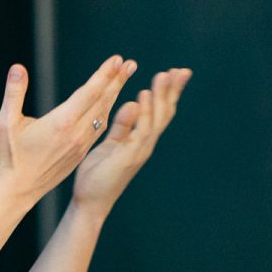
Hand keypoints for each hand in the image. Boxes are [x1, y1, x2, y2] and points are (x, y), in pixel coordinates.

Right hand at [0, 55, 136, 203]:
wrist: (20, 188)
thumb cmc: (11, 155)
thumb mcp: (6, 122)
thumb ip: (14, 93)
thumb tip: (17, 67)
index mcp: (61, 123)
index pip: (89, 93)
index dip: (104, 75)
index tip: (117, 59)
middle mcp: (77, 133)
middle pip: (102, 101)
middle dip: (117, 80)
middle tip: (130, 64)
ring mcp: (81, 144)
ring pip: (103, 114)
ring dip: (114, 95)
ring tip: (123, 78)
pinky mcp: (81, 152)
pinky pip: (99, 128)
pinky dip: (107, 112)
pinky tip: (109, 104)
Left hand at [72, 67, 192, 218]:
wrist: (89, 201)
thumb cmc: (98, 174)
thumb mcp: (111, 143)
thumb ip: (122, 125)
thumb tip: (133, 103)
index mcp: (141, 140)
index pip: (159, 112)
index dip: (168, 93)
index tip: (175, 73)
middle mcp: (145, 144)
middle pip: (164, 113)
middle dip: (173, 92)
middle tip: (181, 70)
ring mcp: (139, 151)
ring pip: (156, 120)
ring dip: (160, 97)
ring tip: (163, 76)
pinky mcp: (128, 156)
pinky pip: (139, 131)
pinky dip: (143, 113)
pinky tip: (143, 97)